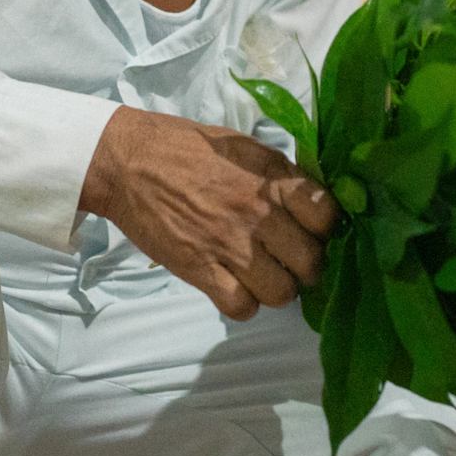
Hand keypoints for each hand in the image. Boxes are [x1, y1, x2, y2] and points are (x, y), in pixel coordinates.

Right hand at [83, 106, 338, 320]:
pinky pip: (241, 307)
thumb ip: (279, 175)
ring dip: (277, 289)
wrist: (128, 161)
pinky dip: (243, 304)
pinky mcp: (199, 269)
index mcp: (271, 180)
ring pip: (281, 292)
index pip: (327, 216)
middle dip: (306, 266)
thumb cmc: (187, 148)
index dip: (325, 228)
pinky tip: (236, 287)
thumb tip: (311, 201)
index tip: (314, 230)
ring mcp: (229, 244)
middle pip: (310, 262)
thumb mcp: (243, 148)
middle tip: (290, 260)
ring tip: (263, 277)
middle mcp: (257, 214)